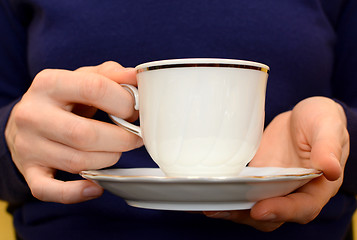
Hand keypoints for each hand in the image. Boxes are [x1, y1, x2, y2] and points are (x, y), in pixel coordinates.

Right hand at [5, 61, 142, 203]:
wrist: (26, 119)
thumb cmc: (62, 98)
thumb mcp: (81, 78)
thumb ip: (109, 75)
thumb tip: (135, 76)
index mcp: (49, 83)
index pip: (94, 89)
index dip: (124, 102)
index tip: (134, 111)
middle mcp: (33, 114)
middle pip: (85, 134)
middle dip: (121, 139)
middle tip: (134, 138)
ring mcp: (29, 145)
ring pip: (77, 162)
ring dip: (108, 160)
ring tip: (117, 151)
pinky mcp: (29, 171)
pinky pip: (51, 190)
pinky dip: (77, 193)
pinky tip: (96, 186)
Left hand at [203, 97, 348, 230]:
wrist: (303, 116)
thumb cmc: (321, 120)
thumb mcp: (329, 126)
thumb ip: (328, 146)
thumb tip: (331, 169)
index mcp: (317, 186)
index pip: (303, 207)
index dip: (283, 211)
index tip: (260, 209)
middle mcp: (293, 192)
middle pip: (272, 214)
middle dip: (247, 215)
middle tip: (221, 209)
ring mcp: (272, 186)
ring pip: (253, 206)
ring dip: (232, 208)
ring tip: (208, 205)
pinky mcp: (256, 177)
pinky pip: (242, 190)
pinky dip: (227, 194)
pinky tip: (207, 191)